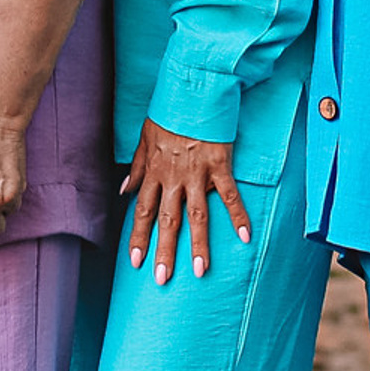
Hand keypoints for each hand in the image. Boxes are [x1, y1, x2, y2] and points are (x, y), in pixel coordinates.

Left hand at [120, 119, 251, 283]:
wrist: (192, 92)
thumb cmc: (168, 114)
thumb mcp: (143, 138)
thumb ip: (136, 167)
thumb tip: (124, 190)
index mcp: (154, 173)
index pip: (142, 212)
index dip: (138, 238)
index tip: (136, 262)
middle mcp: (173, 178)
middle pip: (167, 221)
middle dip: (164, 251)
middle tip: (163, 279)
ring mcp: (197, 174)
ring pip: (197, 216)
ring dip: (198, 244)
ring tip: (200, 271)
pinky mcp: (219, 166)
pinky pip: (229, 195)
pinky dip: (238, 216)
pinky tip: (245, 237)